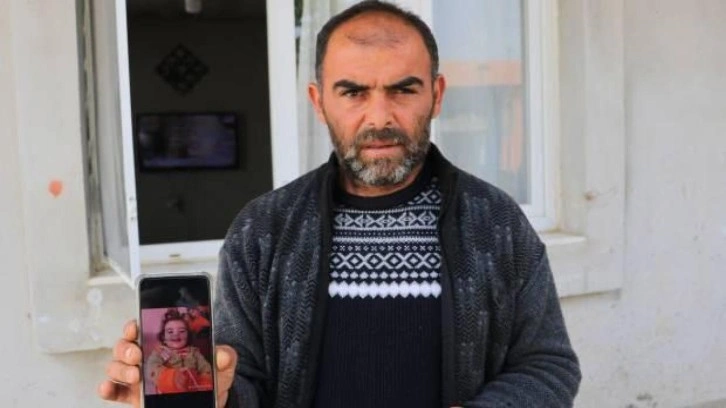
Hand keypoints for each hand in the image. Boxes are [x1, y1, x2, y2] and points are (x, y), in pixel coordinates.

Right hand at [98, 320, 237, 406]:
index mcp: (163, 343)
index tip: (135, 326)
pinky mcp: (134, 396)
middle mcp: (145, 357)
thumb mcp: (221, 366)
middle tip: (138, 355)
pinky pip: (114, 391)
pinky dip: (107, 388)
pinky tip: (108, 388)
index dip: (134, 325)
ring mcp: (137, 377)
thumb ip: (224, 356)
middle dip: (126, 348)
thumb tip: (223, 354)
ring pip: (116, 366)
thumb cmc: (210, 378)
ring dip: (120, 368)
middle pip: (124, 346)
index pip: (142, 329)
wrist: (209, 402)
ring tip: (135, 375)